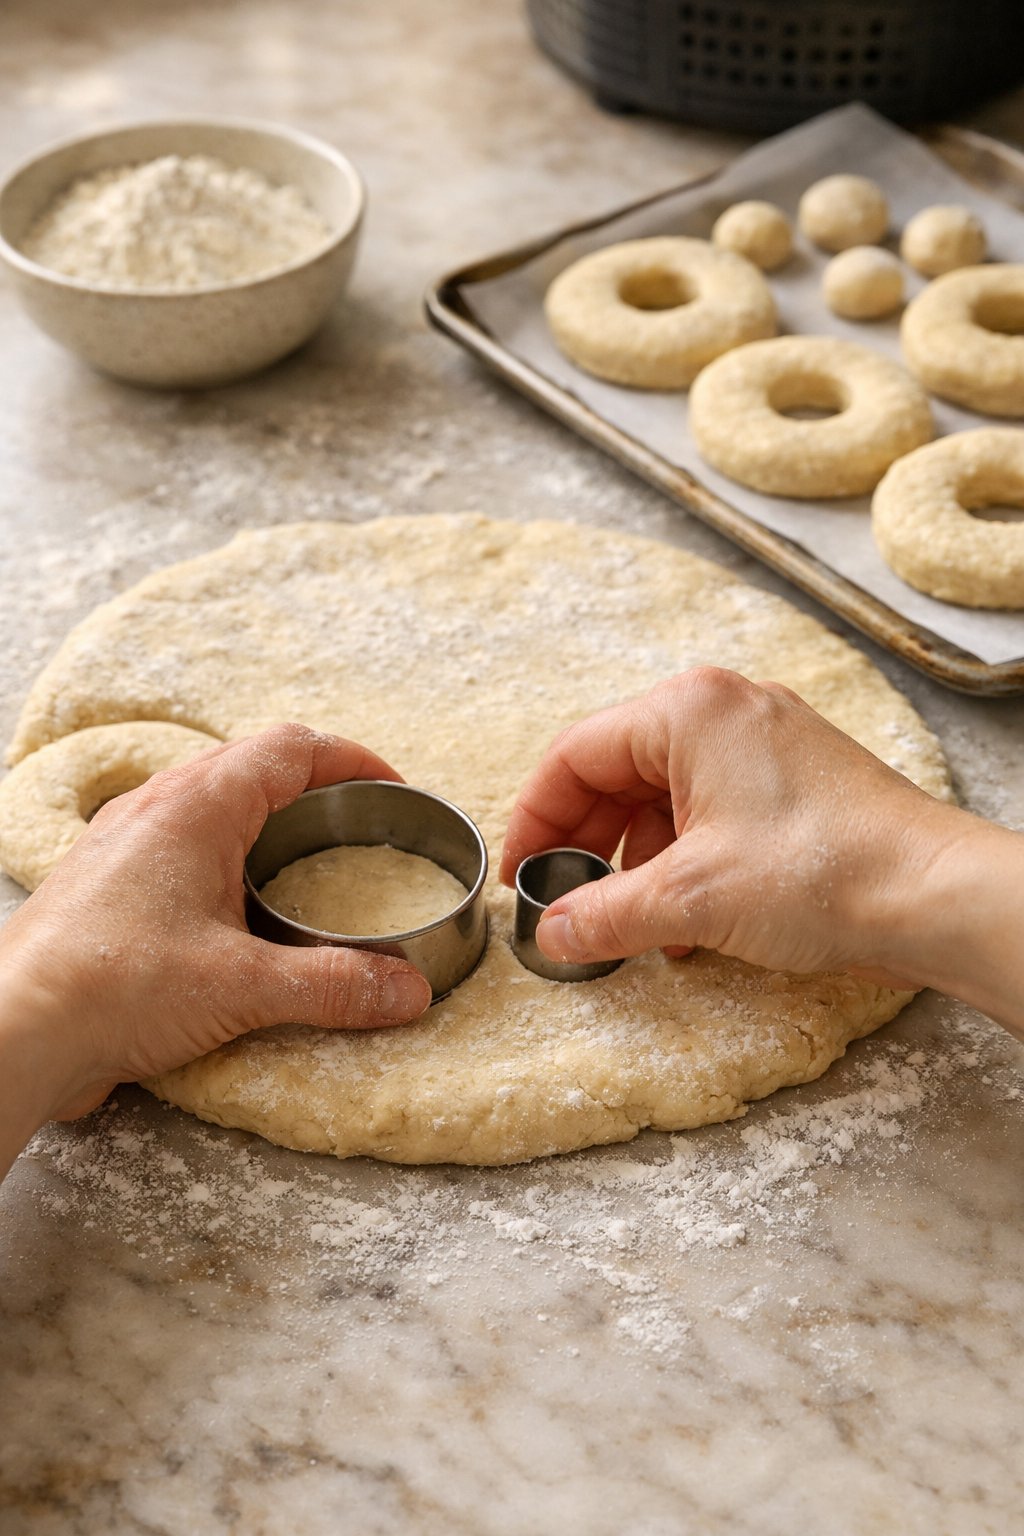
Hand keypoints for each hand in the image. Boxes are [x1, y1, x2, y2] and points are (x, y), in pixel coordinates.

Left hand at [0, 725, 431, 1154]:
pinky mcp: (110, 884)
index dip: (352, 760)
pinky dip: (230, 858)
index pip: (291, 748)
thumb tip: (406, 990)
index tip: (393, 788)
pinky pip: (183, 845)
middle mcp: (157, 808)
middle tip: (360, 824)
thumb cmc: (109, 988)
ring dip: (268, 821)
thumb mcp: (242, 987)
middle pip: (253, 766)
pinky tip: (244, 911)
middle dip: (315, 787)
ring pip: (214, 803)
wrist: (15, 1029)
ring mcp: (127, 843)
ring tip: (309, 863)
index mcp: (196, 805)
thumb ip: (334, 984)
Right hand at [500, 668, 1023, 1033]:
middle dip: (587, 846)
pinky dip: (683, 864)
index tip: (521, 876)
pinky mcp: (791, 784)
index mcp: (688, 711)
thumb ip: (605, 913)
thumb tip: (554, 933)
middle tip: (566, 902)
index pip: (575, 755)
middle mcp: (724, 712)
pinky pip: (709, 814)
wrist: (934, 895)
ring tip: (628, 924)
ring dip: (635, 863)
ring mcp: (762, 745)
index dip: (536, 820)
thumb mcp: (691, 898)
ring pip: (662, 797)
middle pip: (616, 773)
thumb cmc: (824, 871)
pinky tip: (682, 923)